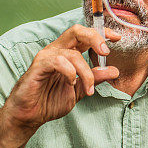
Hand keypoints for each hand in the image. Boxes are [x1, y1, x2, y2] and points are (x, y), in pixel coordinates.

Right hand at [0, 25, 119, 135]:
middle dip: (95, 38)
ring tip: (88, 88)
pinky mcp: (38, 66)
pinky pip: (58, 61)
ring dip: (85, 72)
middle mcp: (57, 50)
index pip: (85, 35)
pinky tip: (71, 83)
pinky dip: (70, 72)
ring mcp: (47, 56)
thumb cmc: (49, 101)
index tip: (117, 38)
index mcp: (67, 53)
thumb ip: (95, 78)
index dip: (102, 33)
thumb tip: (114, 70)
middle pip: (77, 31)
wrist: (30, 116)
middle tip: (106, 52)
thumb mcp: (79, 90)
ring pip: (72, 53)